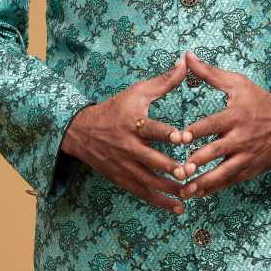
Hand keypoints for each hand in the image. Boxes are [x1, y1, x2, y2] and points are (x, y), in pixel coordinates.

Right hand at [61, 55, 196, 213]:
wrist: (81, 131)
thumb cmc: (116, 108)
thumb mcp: (137, 92)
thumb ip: (164, 82)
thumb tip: (185, 63)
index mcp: (133, 122)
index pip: (151, 128)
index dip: (167, 133)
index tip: (182, 138)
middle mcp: (128, 146)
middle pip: (150, 159)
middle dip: (170, 167)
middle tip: (189, 172)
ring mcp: (125, 165)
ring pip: (149, 180)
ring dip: (169, 189)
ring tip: (189, 193)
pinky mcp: (122, 179)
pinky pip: (142, 192)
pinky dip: (160, 201)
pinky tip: (178, 208)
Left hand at [177, 50, 270, 196]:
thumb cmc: (260, 101)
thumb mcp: (238, 84)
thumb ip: (209, 74)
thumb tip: (186, 56)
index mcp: (236, 116)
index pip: (212, 125)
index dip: (196, 131)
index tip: (181, 138)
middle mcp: (241, 138)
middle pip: (216, 152)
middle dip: (197, 162)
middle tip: (179, 169)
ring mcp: (246, 156)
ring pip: (222, 173)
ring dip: (203, 183)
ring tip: (184, 190)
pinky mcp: (249, 169)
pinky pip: (230, 181)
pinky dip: (214, 189)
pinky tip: (197, 194)